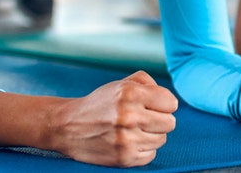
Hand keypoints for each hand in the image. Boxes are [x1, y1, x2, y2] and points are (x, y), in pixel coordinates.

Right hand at [47, 71, 177, 166]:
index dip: (164, 104)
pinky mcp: (124, 158)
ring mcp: (127, 139)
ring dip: (151, 135)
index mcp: (130, 94)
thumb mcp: (121, 83)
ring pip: (162, 139)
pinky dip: (143, 149)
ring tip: (134, 130)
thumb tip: (170, 100)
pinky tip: (129, 141)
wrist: (69, 127)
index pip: (171, 103)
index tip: (153, 105)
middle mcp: (129, 116)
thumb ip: (148, 83)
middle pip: (170, 123)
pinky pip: (151, 155)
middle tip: (144, 118)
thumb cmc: (101, 103)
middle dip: (160, 120)